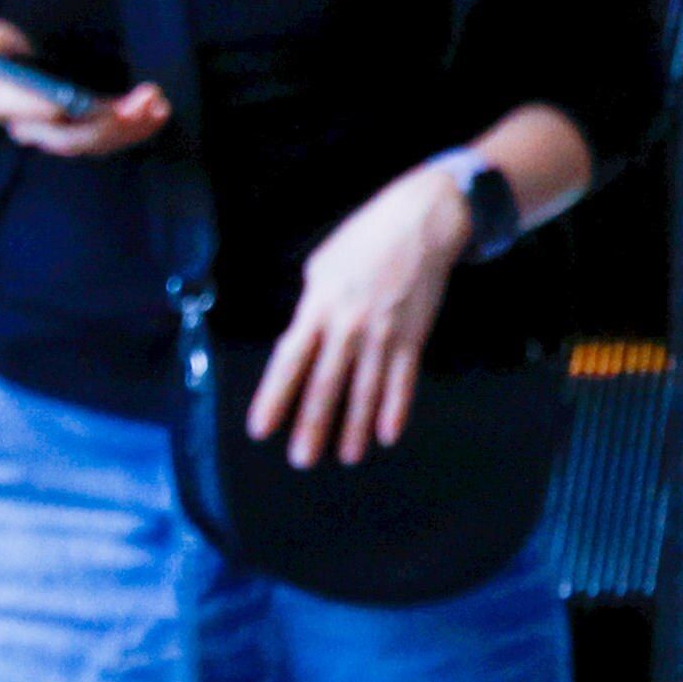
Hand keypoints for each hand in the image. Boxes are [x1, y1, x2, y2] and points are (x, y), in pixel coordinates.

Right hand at [0, 23, 170, 157]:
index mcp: (6, 107)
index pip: (30, 114)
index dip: (48, 111)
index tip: (66, 105)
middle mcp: (34, 129)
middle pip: (74, 137)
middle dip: (111, 123)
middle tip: (142, 103)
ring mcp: (58, 133)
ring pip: (98, 142)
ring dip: (133, 128)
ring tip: (159, 108)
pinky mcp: (79, 128)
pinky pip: (109, 136)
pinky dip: (135, 126)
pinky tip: (157, 112)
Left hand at [247, 156, 473, 466]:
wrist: (421, 222)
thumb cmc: (366, 238)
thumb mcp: (322, 264)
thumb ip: (312, 304)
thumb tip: (305, 335)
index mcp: (318, 307)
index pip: (290, 361)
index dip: (274, 397)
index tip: (261, 428)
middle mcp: (348, 326)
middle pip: (325, 385)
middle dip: (312, 424)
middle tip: (301, 459)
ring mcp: (383, 334)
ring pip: (365, 390)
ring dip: (354, 427)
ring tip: (345, 456)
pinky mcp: (413, 336)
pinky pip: (403, 380)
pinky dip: (396, 408)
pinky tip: (388, 434)